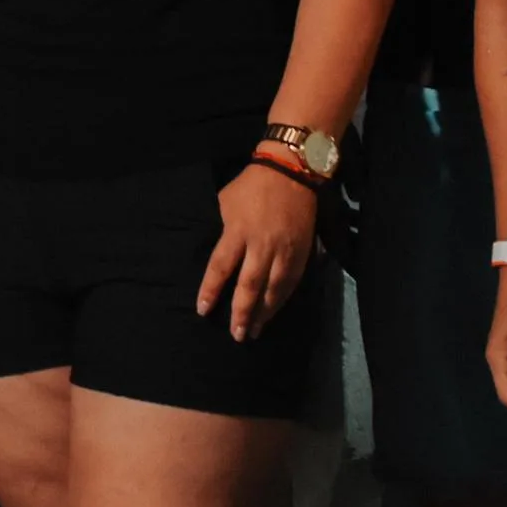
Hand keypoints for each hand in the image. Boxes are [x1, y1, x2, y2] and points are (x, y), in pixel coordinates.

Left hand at [197, 163, 318, 340]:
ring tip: (254, 330)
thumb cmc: (252, 186)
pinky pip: (291, 282)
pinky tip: (273, 311)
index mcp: (238, 231)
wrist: (292, 172)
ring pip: (274, 289)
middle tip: (237, 334)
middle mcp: (262, 245)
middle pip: (250, 286)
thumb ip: (224, 232)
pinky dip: (281, 300)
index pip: (221, 267)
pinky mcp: (303, 253)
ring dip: (264, 313)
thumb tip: (221, 256)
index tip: (203, 310)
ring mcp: (285, 251)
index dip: (211, 290)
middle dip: (242, 312)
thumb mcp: (226, 203)